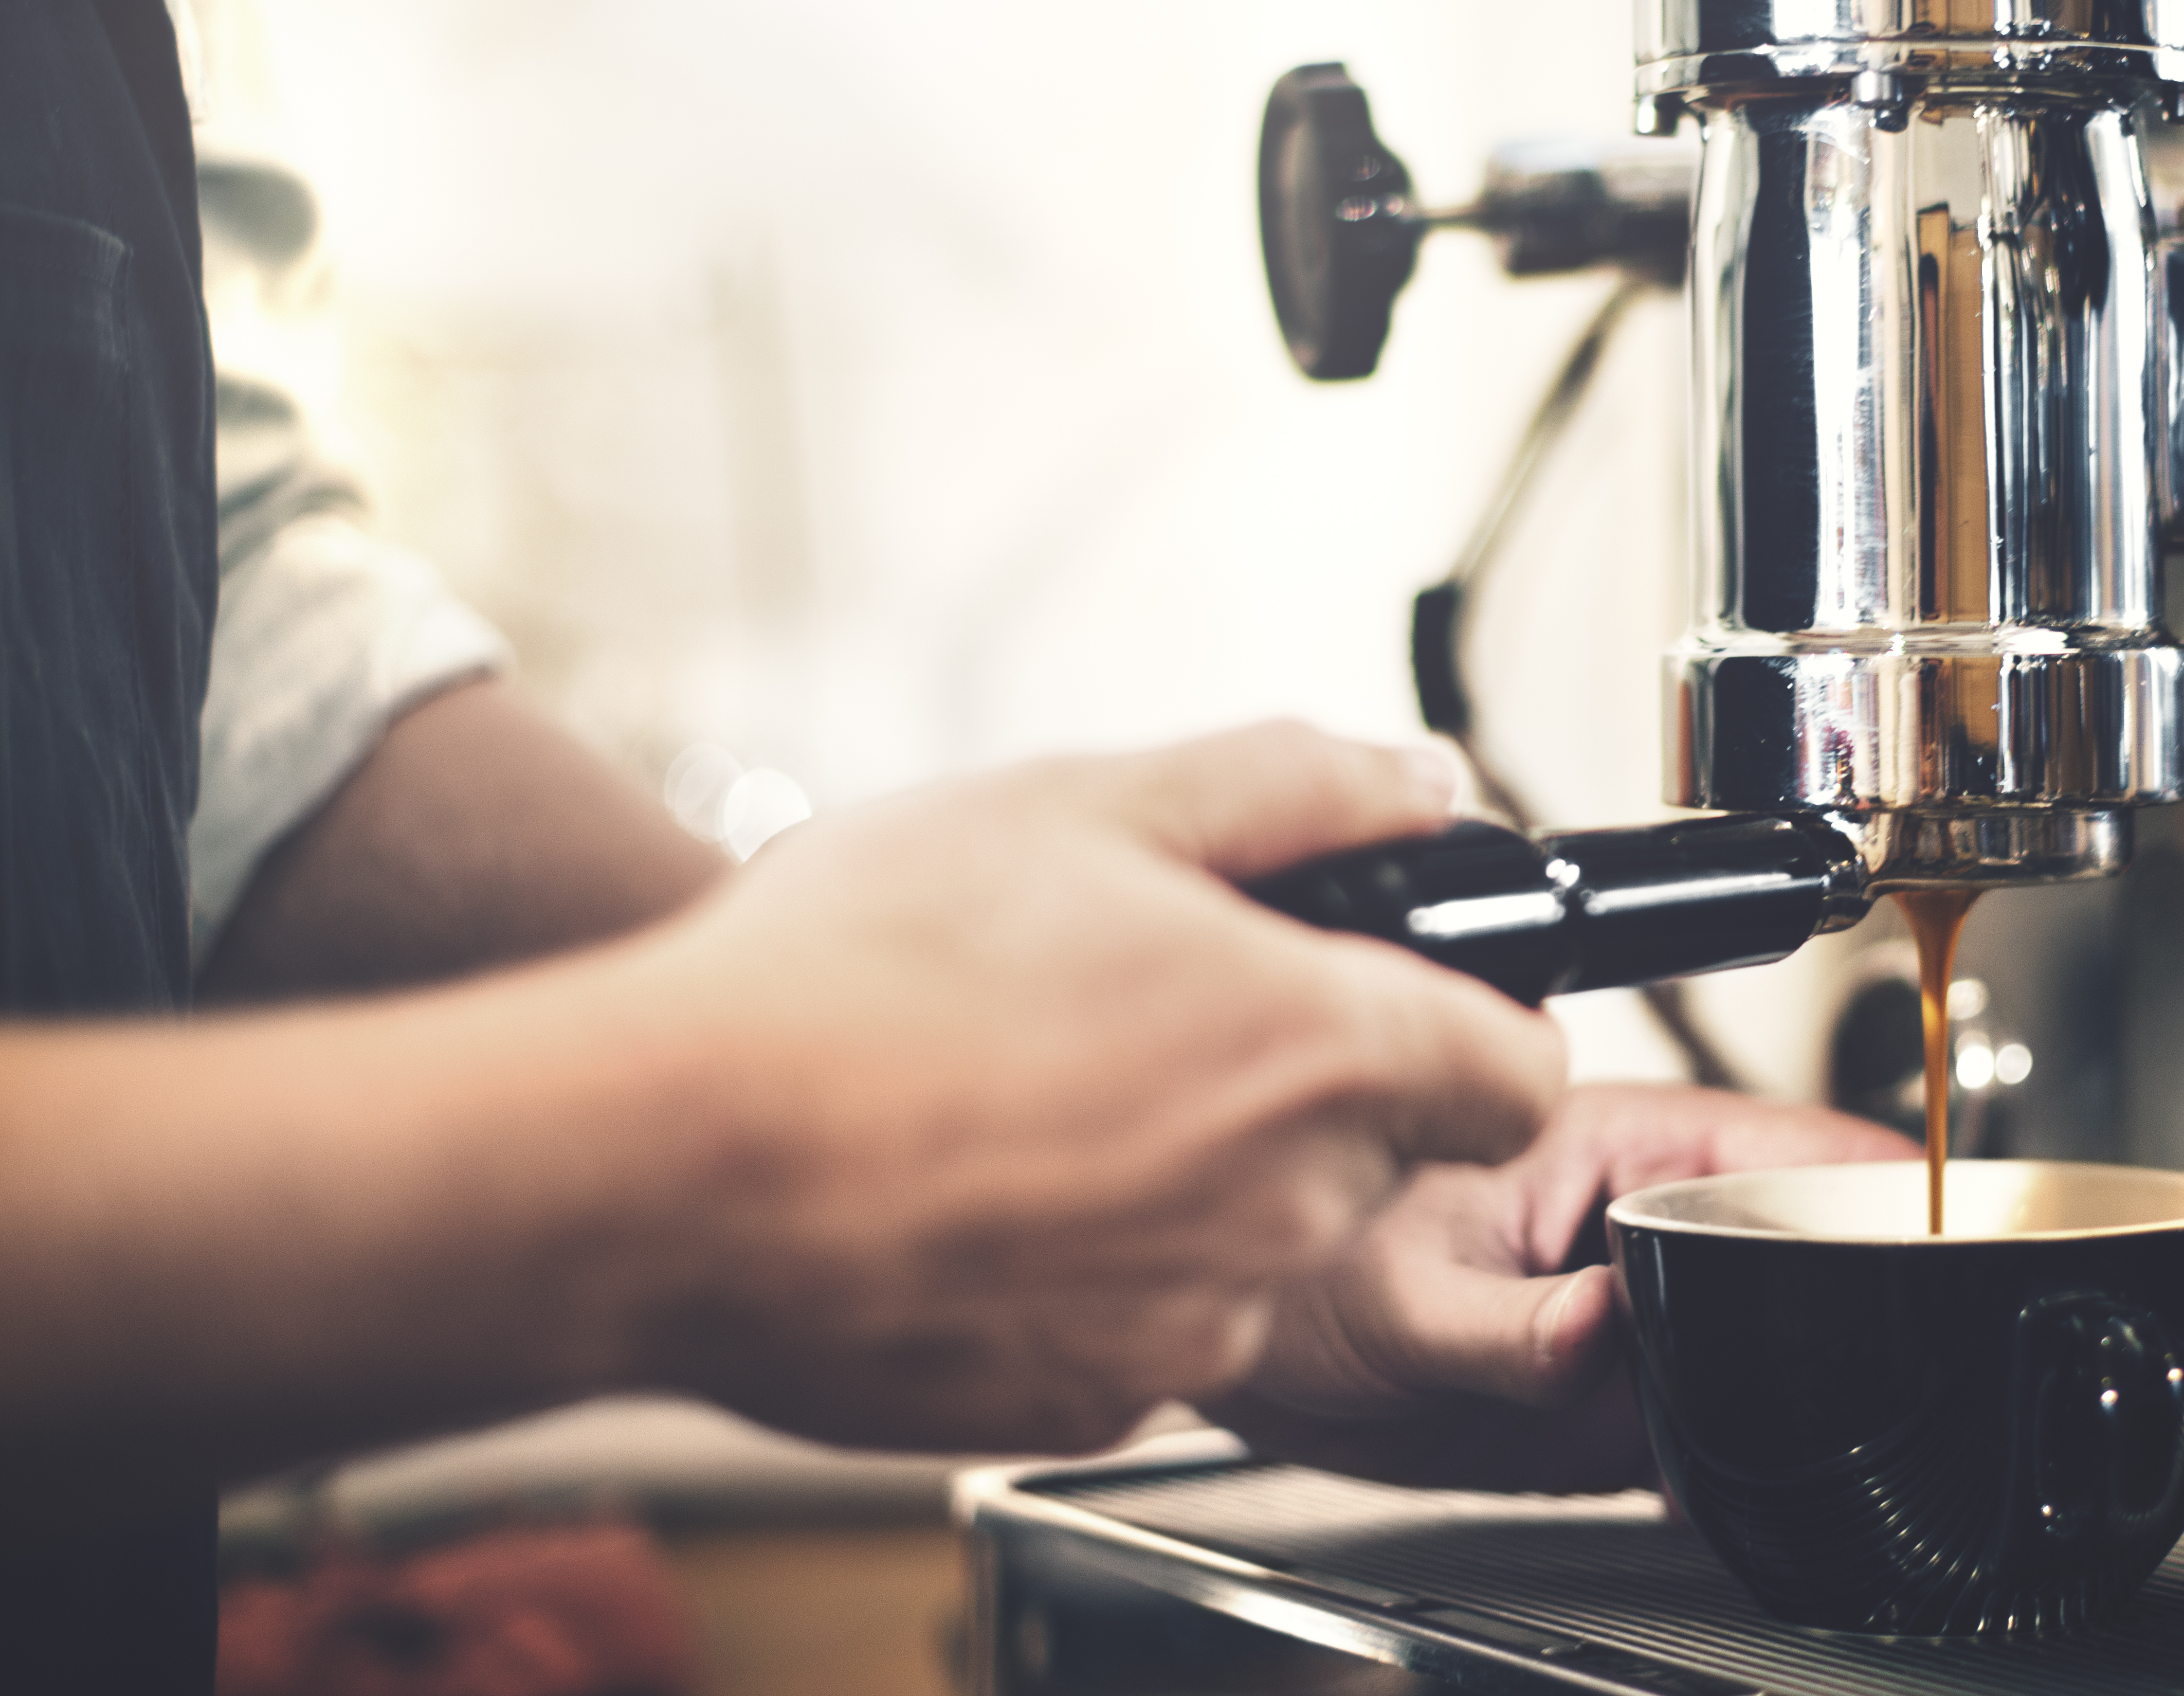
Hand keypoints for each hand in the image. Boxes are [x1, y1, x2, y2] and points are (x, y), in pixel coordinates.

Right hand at [605, 722, 1569, 1454]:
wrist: (666, 1162)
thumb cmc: (852, 982)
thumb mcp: (1084, 803)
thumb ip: (1291, 786)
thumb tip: (1417, 780)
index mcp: (1312, 1051)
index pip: (1516, 1072)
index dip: (1470, 1022)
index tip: (1390, 995)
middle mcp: (1280, 1207)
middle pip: (1372, 1151)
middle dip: (1289, 1083)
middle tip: (1137, 1012)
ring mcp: (1188, 1326)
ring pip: (1251, 1241)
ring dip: (1181, 1176)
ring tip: (1028, 1095)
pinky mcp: (1090, 1402)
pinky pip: (1141, 1325)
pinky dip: (1089, 1267)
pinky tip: (979, 1190)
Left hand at [1203, 1083, 1913, 1491]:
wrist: (1252, 1349)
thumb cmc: (1306, 1268)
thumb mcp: (1398, 1300)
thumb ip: (1508, 1329)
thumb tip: (1602, 1329)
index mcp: (1621, 1150)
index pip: (1797, 1151)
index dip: (1888, 1192)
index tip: (1947, 1239)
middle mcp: (1649, 1224)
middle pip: (1811, 1249)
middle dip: (1862, 1307)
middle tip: (1899, 1376)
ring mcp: (1645, 1311)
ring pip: (1777, 1341)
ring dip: (1806, 1391)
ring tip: (1827, 1439)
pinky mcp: (1623, 1395)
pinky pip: (1720, 1422)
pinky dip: (1744, 1461)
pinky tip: (1745, 1492)